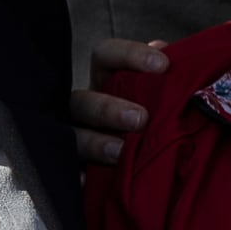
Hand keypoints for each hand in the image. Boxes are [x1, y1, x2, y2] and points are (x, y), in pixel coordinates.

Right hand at [71, 36, 170, 166]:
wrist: (149, 177)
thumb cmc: (157, 126)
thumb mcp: (162, 100)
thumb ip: (163, 78)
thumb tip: (163, 48)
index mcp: (105, 83)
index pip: (105, 56)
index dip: (129, 55)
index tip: (162, 65)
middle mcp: (85, 108)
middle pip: (83, 100)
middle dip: (109, 108)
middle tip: (141, 118)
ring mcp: (74, 140)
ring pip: (72, 137)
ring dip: (95, 143)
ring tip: (120, 152)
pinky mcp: (73, 174)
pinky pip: (66, 175)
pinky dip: (77, 177)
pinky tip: (87, 181)